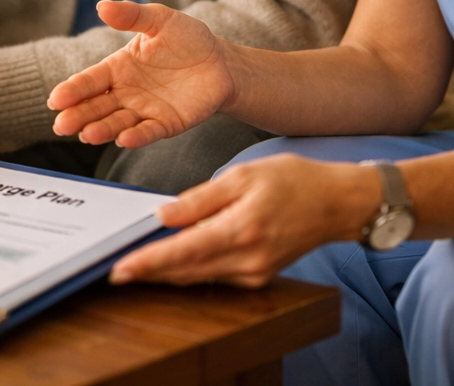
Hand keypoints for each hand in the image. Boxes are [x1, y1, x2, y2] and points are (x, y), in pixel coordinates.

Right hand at [48, 0, 235, 147]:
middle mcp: (127, 93)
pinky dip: (137, 137)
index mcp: (119, 68)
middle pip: (97, 106)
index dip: (73, 90)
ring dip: (103, 129)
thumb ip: (131, 15)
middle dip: (79, 116)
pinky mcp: (167, 123)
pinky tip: (124, 139)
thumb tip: (102, 5)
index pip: (90, 81)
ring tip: (87, 135)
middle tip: (61, 125)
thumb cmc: (187, 38)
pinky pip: (149, 132)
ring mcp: (145, 110)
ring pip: (118, 122)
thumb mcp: (159, 19)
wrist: (221, 61)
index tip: (55, 100)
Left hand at [109, 156, 381, 287]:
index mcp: (241, 230)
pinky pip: (216, 276)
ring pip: (198, 277)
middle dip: (149, 272)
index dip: (148, 263)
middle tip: (116, 270)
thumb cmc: (294, 180)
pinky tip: (175, 258)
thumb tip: (163, 215)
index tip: (120, 268)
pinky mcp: (258, 276)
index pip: (183, 253)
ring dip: (167, 273)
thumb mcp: (243, 176)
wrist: (337, 204)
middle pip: (186, 272)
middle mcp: (247, 260)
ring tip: (136, 266)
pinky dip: (192, 268)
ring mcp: (254, 273)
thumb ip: (200, 198)